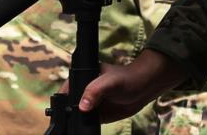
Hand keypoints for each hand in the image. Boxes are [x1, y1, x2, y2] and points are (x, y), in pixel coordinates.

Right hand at [62, 50, 186, 122]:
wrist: (144, 88)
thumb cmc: (127, 78)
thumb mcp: (110, 82)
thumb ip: (95, 91)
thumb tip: (83, 106)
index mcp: (82, 77)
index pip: (65, 89)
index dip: (61, 100)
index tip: (61, 110)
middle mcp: (84, 91)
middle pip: (68, 105)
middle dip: (67, 114)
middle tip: (69, 121)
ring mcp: (90, 104)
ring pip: (76, 116)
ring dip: (76, 122)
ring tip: (79, 124)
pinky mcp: (98, 115)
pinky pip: (87, 123)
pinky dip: (85, 127)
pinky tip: (88, 129)